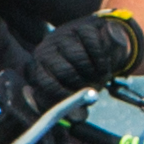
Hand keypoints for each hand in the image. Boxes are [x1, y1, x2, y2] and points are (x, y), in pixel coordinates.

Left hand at [2, 9, 140, 116]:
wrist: (101, 47)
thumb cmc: (84, 74)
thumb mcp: (76, 91)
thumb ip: (73, 105)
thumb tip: (77, 117)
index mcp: (39, 67)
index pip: (44, 83)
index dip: (61, 96)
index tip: (77, 107)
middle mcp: (47, 49)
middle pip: (63, 71)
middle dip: (81, 85)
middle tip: (93, 90)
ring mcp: (63, 35)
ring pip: (79, 59)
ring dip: (94, 73)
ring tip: (100, 77)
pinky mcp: (82, 27)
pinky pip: (94, 46)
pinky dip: (103, 60)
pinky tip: (104, 65)